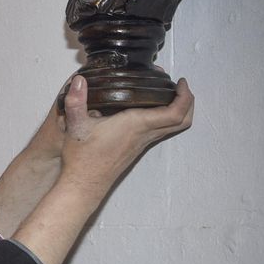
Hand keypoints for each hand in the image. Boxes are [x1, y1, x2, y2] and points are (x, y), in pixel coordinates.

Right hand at [9, 76, 193, 263]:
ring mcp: (143, 143)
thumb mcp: (75, 126)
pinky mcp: (137, 148)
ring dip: (178, 110)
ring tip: (166, 93)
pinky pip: (161, 131)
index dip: (184, 96)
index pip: (174, 113)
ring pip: (174, 127)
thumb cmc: (82, 158)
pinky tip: (149, 108)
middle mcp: (145, 135)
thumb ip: (76, 101)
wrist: (83, 184)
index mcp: (136, 126)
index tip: (180, 82)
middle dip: (187, 101)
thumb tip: (80, 80)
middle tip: (179, 86)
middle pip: (182, 121)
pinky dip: (165, 118)